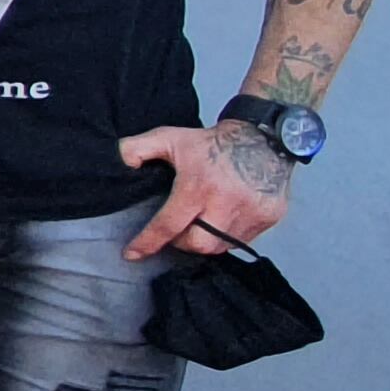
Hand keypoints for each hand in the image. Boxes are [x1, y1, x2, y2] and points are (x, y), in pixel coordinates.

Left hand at [114, 120, 292, 258]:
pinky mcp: (269, 217)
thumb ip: (137, 148)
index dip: (148, 242)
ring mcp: (252, 212)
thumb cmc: (211, 142)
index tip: (131, 254)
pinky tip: (221, 220)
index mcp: (199, 186)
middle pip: (197, 244)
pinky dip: (226, 237)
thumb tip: (120, 163)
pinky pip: (241, 241)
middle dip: (181, 242)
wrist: (262, 136)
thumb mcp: (170, 138)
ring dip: (205, 241)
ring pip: (220, 247)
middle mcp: (227, 202)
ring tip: (200, 224)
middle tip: (178, 230)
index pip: (169, 224)